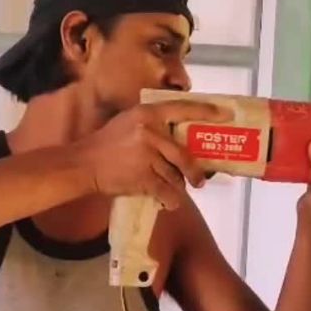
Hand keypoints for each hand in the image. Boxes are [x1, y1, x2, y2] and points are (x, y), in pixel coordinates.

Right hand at [74, 99, 232, 209]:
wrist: (83, 164)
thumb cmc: (106, 144)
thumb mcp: (128, 121)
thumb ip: (153, 123)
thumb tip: (181, 135)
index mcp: (147, 112)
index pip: (183, 108)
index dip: (207, 111)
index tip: (226, 115)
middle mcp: (149, 130)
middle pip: (184, 154)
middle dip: (194, 172)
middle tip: (200, 181)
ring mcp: (146, 154)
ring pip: (175, 175)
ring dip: (176, 186)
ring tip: (171, 190)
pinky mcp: (143, 176)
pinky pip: (166, 191)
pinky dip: (170, 199)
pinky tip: (168, 202)